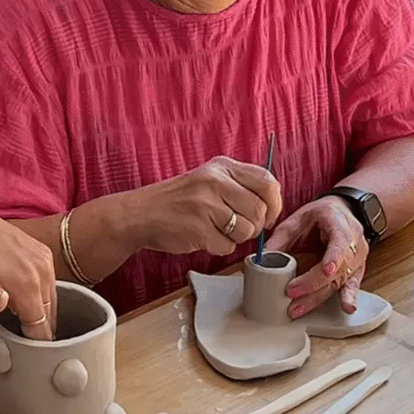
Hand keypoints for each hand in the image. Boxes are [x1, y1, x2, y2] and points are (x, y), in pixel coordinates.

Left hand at [0, 194, 55, 338]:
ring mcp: (43, 258)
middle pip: (50, 315)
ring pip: (52, 300)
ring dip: (42, 315)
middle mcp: (40, 270)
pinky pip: (50, 283)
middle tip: (23, 345)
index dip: (35, 345)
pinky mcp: (40, 251)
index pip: (41, 328)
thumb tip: (3, 305)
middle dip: (40, 332)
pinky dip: (43, 297)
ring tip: (25, 327)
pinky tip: (26, 304)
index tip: (26, 356)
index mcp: (24, 282)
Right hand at [128, 157, 282, 256]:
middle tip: (237, 227)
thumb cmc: (177, 201)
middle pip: (260, 210)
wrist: (139, 214)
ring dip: (235, 238)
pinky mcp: (198, 229)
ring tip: (214, 230)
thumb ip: (238, 187)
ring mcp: (206, 205)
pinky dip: (218, 247)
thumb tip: (271, 208)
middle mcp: (215, 181)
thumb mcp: (208, 179)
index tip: (267, 216)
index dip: (274, 204)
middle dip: (254, 226)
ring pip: (247, 230)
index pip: (267, 182)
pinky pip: (227, 246)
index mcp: (222, 166)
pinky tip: (202, 238)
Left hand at [265, 197, 368, 317]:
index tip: (326, 271)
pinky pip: (351, 286)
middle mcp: (354, 243)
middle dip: (313, 284)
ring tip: (298, 309)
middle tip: (292, 293)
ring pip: (340, 281)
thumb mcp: (299, 218)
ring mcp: (357, 259)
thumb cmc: (321, 215)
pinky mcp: (355, 271)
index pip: (340, 243)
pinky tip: (348, 308)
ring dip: (318, 297)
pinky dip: (348, 298)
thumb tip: (261, 258)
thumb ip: (282, 238)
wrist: (343, 213)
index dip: (334, 258)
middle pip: (338, 268)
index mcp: (340, 225)